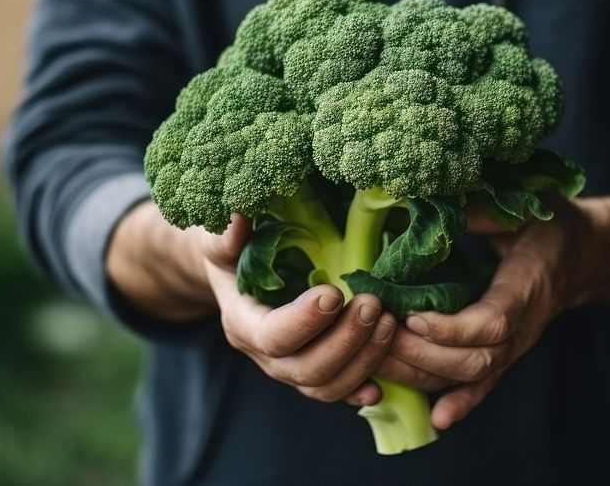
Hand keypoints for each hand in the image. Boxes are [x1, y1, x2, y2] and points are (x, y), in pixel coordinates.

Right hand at [108, 202, 396, 405]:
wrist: (236, 276)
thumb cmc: (233, 252)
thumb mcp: (220, 241)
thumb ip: (225, 236)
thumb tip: (237, 216)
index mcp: (242, 322)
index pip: (272, 336)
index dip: (304, 321)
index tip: (334, 292)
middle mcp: (265, 356)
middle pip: (305, 369)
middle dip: (345, 340)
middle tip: (373, 304)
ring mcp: (290, 370)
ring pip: (325, 386)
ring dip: (363, 360)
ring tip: (389, 323)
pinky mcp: (313, 373)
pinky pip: (337, 392)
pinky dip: (360, 390)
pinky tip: (382, 382)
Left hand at [377, 190, 609, 429]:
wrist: (582, 256)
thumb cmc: (547, 224)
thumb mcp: (519, 206)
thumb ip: (477, 210)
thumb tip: (423, 201)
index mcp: (528, 286)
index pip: (491, 322)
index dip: (452, 327)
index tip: (412, 315)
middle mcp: (524, 326)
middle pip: (474, 358)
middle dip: (421, 353)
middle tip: (376, 333)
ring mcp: (516, 346)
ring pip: (469, 375)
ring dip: (422, 374)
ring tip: (377, 361)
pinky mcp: (507, 354)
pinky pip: (483, 386)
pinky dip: (461, 404)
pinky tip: (436, 420)